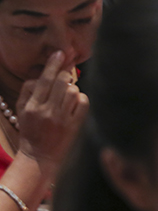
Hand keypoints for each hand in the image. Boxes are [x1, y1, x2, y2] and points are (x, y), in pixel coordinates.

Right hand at [16, 51, 88, 175]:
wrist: (39, 157)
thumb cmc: (31, 131)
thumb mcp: (22, 111)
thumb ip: (28, 90)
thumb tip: (41, 74)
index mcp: (31, 106)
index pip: (44, 80)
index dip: (53, 64)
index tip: (60, 53)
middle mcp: (46, 111)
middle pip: (62, 82)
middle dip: (65, 76)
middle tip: (65, 79)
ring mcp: (61, 119)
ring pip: (74, 91)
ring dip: (73, 90)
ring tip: (67, 97)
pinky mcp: (74, 126)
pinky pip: (83, 102)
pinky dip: (81, 100)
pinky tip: (75, 104)